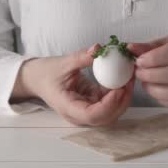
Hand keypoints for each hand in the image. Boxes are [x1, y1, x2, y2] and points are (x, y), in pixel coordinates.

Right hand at [12, 45, 133, 125]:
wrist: (37, 79)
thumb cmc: (46, 73)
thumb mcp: (63, 63)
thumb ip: (81, 57)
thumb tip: (98, 49)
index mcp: (68, 108)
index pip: (92, 115)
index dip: (109, 105)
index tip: (119, 88)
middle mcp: (79, 115)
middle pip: (106, 118)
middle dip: (122, 101)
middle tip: (130, 81)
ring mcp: (86, 112)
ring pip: (111, 114)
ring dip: (123, 98)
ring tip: (129, 78)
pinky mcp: (92, 105)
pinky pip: (109, 104)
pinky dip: (118, 94)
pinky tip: (124, 79)